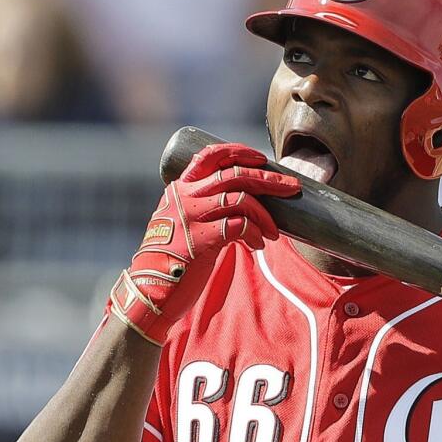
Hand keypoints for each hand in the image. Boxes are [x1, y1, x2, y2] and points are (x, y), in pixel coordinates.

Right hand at [107, 143, 299, 343]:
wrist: (149, 289)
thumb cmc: (173, 258)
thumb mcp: (183, 223)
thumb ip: (205, 209)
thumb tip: (246, 203)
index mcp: (180, 188)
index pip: (209, 156)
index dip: (238, 152)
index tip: (261, 157)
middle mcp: (185, 197)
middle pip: (234, 175)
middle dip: (269, 179)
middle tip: (292, 187)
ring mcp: (191, 217)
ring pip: (241, 199)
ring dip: (265, 215)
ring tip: (274, 232)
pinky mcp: (200, 240)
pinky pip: (239, 227)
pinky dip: (255, 234)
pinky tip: (258, 245)